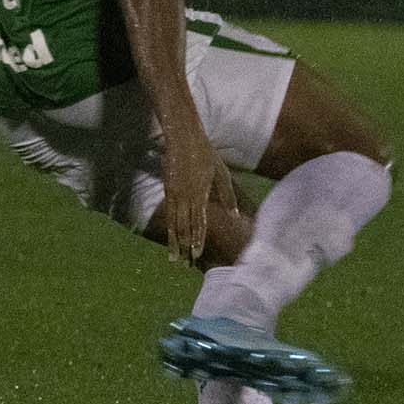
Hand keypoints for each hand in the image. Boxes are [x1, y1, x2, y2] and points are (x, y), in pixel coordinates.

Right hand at [160, 137, 234, 264]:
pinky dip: (168, 228)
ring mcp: (175, 194)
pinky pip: (168, 214)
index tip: (197, 254)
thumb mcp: (222, 173)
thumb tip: (235, 215)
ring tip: (174, 259)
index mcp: (201, 193)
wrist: (184, 139)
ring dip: (174, 243)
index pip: (199, 222)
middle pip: (185, 227)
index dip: (198, 239)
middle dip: (185, 247)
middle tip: (186, 264)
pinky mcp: (167, 190)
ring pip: (174, 224)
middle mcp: (186, 197)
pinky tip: (169, 238)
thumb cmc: (207, 155)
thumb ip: (228, 195)